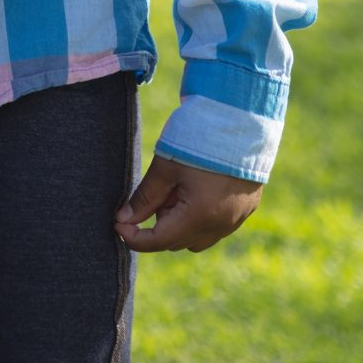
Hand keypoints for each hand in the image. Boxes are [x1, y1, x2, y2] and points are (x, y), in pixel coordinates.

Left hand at [116, 154, 261, 251]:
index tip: (117, 224)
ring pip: (196, 238)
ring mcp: (236, 219)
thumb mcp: (165, 168)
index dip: (133, 237)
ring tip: (176, 188)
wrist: (239, 119)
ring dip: (178, 223)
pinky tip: (193, 189)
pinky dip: (198, 218)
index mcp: (200, 216)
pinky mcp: (245, 210)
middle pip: (177, 242)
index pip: (159, 241)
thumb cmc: (198, 141)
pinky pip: (215, 228)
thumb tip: (123, 219)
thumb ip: (144, 198)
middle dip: (157, 224)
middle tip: (155, 192)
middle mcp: (221, 225)